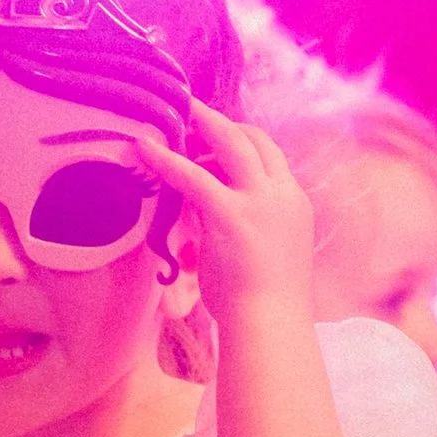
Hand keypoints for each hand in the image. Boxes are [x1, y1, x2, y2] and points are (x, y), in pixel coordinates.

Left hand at [129, 109, 316, 327]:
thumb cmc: (263, 302)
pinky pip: (192, 177)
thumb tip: (200, 218)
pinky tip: (143, 149)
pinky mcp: (231, 214)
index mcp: (293, 203)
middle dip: (221, 123)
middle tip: (191, 112)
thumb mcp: (259, 251)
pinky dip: (166, 160)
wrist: (270, 325)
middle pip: (254, 139)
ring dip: (200, 125)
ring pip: (230, 143)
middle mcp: (282, 194)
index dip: (242, 140)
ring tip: (170, 118)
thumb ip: (236, 225)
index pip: (270, 155)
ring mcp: (260, 201)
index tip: (216, 136)